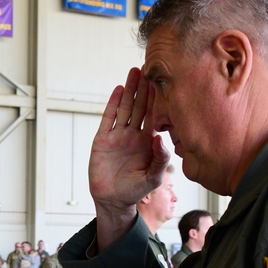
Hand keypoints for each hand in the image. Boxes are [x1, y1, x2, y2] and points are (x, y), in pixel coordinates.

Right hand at [91, 68, 169, 247]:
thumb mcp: (153, 178)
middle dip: (145, 87)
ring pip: (126, 108)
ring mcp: (118, 136)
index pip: (155, 116)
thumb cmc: (135, 191)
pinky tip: (119, 89)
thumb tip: (160, 138)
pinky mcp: (103, 140)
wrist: (113, 200)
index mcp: (147, 142)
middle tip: (150, 67)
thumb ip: (160, 159)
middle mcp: (133, 135)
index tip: (164, 81)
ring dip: (130, 90)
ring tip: (135, 71)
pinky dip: (113, 104)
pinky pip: (109, 119)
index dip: (159, 99)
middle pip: (141, 106)